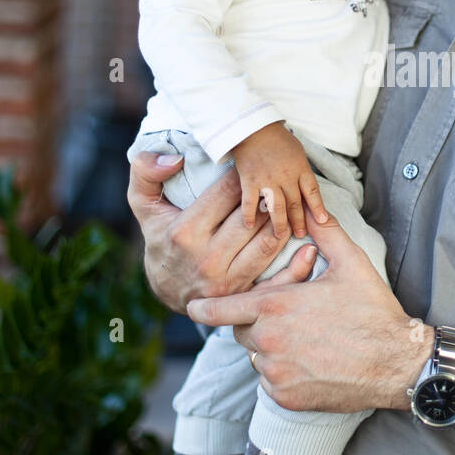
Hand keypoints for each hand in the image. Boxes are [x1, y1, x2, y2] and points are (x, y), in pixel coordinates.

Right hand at [126, 150, 312, 313]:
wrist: (166, 290)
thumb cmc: (161, 238)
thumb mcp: (144, 204)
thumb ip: (146, 172)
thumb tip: (174, 158)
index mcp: (185, 232)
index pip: (228, 193)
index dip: (245, 174)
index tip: (255, 166)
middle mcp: (207, 259)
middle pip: (253, 217)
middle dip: (269, 194)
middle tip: (280, 181)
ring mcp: (228, 281)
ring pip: (269, 242)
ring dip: (285, 220)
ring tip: (291, 204)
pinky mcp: (244, 297)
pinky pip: (278, 280)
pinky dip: (298, 264)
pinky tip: (310, 244)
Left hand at [187, 206, 430, 412]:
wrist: (396, 363)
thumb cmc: (373, 312)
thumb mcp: (351, 264)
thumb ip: (325, 233)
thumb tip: (312, 210)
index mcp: (275, 306)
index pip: (219, 309)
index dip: (205, 307)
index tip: (195, 307)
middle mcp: (267, 341)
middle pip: (240, 331)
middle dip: (256, 323)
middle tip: (288, 318)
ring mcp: (275, 372)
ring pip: (257, 357)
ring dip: (271, 349)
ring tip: (306, 340)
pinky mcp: (285, 397)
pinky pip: (270, 382)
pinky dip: (284, 373)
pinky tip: (312, 363)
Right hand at [231, 121, 328, 236]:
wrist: (252, 127)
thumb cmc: (276, 138)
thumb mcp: (297, 151)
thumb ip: (302, 169)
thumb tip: (307, 187)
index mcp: (300, 167)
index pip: (312, 191)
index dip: (318, 207)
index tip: (323, 221)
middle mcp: (286, 176)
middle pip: (295, 204)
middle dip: (299, 221)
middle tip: (301, 234)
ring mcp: (267, 179)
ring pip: (277, 207)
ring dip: (279, 224)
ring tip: (280, 236)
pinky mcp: (249, 180)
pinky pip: (250, 202)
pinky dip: (249, 215)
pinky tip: (249, 226)